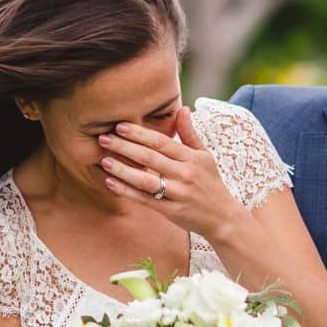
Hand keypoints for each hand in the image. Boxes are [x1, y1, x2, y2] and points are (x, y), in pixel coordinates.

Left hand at [96, 107, 242, 238]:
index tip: (120, 126)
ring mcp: (178, 193)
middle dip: (125, 147)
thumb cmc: (210, 183)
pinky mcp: (172, 211)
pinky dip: (127, 191)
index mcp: (191, 158)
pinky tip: (111, 182)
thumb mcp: (205, 156)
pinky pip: (145, 200)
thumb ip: (190, 133)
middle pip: (150, 158)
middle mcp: (185, 174)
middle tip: (103, 138)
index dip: (140, 133)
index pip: (162, 142)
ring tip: (104, 161)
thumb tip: (182, 109)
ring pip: (146, 180)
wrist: (223, 217)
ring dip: (123, 170)